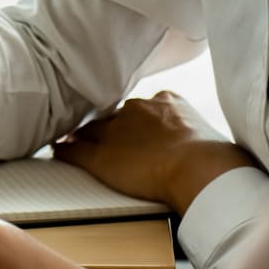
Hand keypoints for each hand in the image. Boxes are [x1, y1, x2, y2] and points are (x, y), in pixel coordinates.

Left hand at [55, 91, 259, 214]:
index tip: (126, 129)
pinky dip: (64, 151)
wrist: (199, 167)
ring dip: (80, 136)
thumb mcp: (202, 130)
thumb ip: (188, 127)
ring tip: (70, 140)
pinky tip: (57, 151)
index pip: (137, 108)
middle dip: (104, 126)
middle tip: (95, 135)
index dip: (128, 120)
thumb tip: (192, 140)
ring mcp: (115, 133)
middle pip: (111, 116)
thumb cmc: (212, 157)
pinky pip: (73, 151)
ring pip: (89, 131)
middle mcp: (135, 111)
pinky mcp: (100, 157)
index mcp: (163, 101)